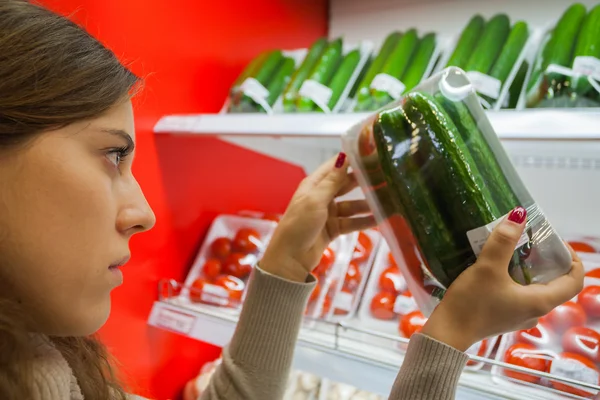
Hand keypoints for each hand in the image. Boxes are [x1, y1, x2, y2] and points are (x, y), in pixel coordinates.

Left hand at [261, 153, 375, 281]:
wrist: (290, 258)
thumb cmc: (298, 225)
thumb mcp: (315, 200)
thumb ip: (332, 181)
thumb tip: (343, 157)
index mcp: (313, 185)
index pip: (335, 166)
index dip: (351, 159)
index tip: (371, 154)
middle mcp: (321, 196)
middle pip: (346, 184)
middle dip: (364, 181)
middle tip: (385, 176)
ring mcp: (328, 213)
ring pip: (352, 205)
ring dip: (367, 203)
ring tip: (388, 200)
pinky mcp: (333, 228)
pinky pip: (352, 222)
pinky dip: (364, 221)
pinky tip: (380, 219)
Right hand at [421, 206, 583, 350]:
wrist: (447, 332)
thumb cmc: (471, 304)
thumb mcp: (487, 268)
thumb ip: (503, 241)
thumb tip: (519, 216)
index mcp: (540, 301)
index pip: (574, 281)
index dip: (572, 258)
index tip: (555, 242)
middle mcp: (535, 312)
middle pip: (554, 283)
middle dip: (545, 260)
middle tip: (529, 241)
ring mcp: (519, 316)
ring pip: (534, 288)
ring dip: (527, 269)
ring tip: (510, 251)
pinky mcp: (504, 317)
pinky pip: (518, 294)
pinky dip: (513, 279)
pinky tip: (496, 269)